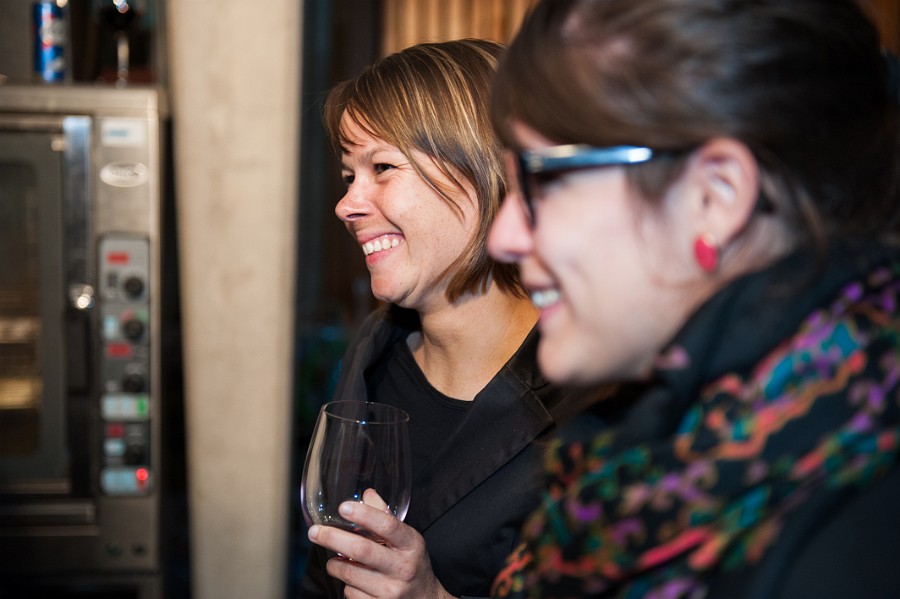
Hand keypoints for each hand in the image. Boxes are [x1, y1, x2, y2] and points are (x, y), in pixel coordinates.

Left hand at [307, 489, 456, 598]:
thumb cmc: (412, 564)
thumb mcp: (407, 540)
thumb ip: (386, 517)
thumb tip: (367, 495)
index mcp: (411, 544)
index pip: (388, 525)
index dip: (364, 515)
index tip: (343, 507)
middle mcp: (403, 568)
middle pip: (362, 550)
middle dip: (333, 538)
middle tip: (314, 532)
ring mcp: (391, 591)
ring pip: (349, 573)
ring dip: (335, 564)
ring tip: (336, 559)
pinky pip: (350, 594)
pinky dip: (345, 584)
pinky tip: (354, 580)